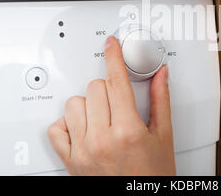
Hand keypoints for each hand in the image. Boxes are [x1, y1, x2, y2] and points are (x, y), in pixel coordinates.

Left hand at [47, 36, 175, 174]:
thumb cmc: (153, 176)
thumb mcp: (164, 136)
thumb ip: (161, 100)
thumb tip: (160, 74)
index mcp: (128, 130)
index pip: (117, 81)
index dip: (113, 57)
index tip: (110, 44)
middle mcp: (102, 139)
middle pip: (95, 88)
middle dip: (109, 88)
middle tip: (119, 102)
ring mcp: (83, 150)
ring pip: (74, 103)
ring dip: (89, 104)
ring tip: (103, 117)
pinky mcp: (70, 160)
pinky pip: (56, 128)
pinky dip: (68, 124)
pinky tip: (84, 128)